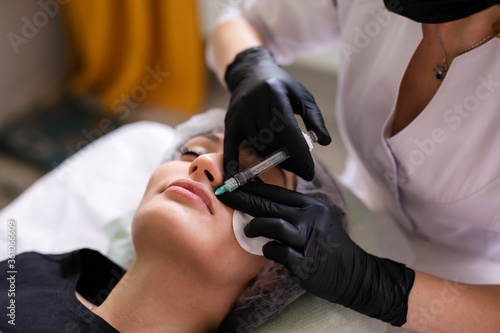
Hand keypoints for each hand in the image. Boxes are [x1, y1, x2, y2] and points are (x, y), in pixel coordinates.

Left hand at [219, 182, 414, 325]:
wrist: (354, 273)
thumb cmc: (328, 245)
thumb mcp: (316, 220)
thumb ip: (293, 211)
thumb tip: (261, 202)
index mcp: (311, 206)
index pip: (277, 192)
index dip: (253, 188)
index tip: (233, 185)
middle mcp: (310, 218)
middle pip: (271, 205)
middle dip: (244, 199)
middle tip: (224, 195)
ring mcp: (309, 239)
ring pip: (275, 224)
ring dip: (256, 226)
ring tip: (247, 230)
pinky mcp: (306, 261)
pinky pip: (280, 251)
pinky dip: (269, 249)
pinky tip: (267, 249)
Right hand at [223, 46, 330, 180]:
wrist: (250, 73)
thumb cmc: (281, 86)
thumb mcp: (302, 95)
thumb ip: (314, 117)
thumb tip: (324, 141)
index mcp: (274, 94)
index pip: (288, 130)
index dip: (300, 153)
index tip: (310, 171)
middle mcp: (254, 104)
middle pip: (273, 142)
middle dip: (290, 160)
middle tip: (303, 171)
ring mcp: (240, 115)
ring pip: (258, 147)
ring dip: (273, 160)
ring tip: (288, 165)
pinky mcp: (230, 123)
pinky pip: (231, 147)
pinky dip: (233, 164)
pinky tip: (237, 179)